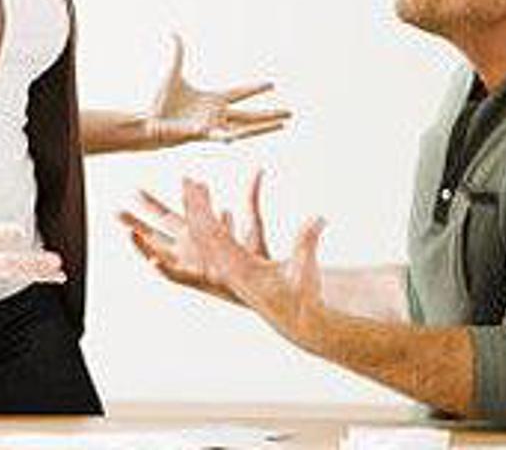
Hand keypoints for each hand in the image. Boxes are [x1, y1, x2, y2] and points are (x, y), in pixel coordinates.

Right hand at [119, 169, 269, 302]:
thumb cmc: (256, 255)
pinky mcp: (196, 280)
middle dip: (135, 221)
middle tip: (115, 211)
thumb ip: (250, 192)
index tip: (135, 190)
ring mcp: (190, 264)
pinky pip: (172, 274)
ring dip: (142, 242)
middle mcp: (189, 248)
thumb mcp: (251, 217)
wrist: (264, 282)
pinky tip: (152, 258)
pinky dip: (161, 267)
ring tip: (127, 231)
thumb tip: (258, 169)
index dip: (150, 203)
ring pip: (157, 252)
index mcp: (197, 233)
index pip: (168, 214)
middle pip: (155, 232)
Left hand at [146, 35, 290, 146]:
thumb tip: (173, 33)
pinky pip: (221, 136)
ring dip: (262, 127)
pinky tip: (241, 136)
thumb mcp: (173, 73)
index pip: (240, 93)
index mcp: (213, 100)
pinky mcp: (202, 134)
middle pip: (249, 115)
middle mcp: (216, 114)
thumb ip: (177, 54)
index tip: (272, 84)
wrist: (148, 120)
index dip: (255, 88)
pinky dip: (229, 136)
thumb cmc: (160, 102)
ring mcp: (211, 126)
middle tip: (290, 115)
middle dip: (269, 115)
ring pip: (243, 129)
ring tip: (281, 125)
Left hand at [181, 178, 325, 345]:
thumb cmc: (303, 298)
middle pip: (203, 234)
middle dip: (194, 206)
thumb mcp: (305, 269)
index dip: (202, 210)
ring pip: (208, 240)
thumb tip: (318, 217)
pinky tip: (224, 213)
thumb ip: (307, 242)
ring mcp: (233, 272)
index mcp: (240, 268)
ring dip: (202, 214)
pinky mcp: (240, 273)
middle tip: (187, 180)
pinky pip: (220, 246)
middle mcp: (230, 270)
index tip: (195, 188)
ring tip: (199, 190)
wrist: (301, 325)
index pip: (212, 234)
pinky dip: (215, 226)